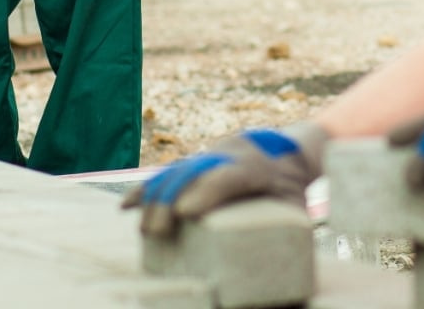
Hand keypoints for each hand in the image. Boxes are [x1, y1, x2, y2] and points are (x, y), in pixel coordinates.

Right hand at [123, 122, 325, 236]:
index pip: (229, 175)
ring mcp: (207, 155)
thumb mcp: (297, 209)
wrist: (288, 153)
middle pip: (193, 171)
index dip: (207, 191)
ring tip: (142, 228)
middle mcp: (228, 155)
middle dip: (170, 198)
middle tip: (155, 230)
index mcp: (257, 166)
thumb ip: (286, 231)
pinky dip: (147, 188)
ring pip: (176, 169)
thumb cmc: (291, 191)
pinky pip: (167, 172)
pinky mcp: (194, 162)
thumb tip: (274, 271)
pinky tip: (127, 206)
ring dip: (154, 196)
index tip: (185, 212)